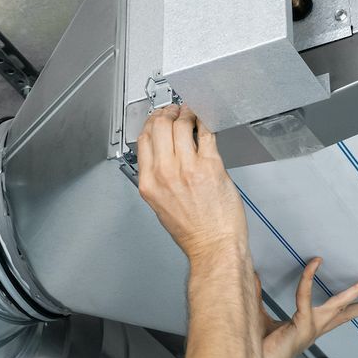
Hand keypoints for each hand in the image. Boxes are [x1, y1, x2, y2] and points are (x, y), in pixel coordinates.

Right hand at [134, 105, 247, 257]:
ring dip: (187, 114)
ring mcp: (188, 168)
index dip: (151, 123)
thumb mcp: (160, 206)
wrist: (214, 246)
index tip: (157, 118)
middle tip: (175, 110)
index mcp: (149, 183)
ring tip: (191, 114)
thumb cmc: (192, 232)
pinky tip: (205, 123)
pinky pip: (206, 134)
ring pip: (182, 125)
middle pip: (159, 126)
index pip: (143, 140)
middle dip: (167, 113)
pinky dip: (205, 123)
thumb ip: (157, 180)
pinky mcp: (211, 166)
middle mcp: (166, 173)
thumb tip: (162, 157)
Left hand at [262, 257, 357, 357]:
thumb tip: (253, 275)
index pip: (335, 314)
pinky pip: (305, 297)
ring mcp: (311, 328)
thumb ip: (258, 296)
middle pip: (347, 312)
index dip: (347, 300)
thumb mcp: (258, 316)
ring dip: (357, 291)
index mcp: (309, 328)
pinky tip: (314, 264)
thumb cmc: (256, 348)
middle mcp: (314, 328)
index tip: (356, 288)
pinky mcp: (301, 326)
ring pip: (340, 305)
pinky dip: (308, 280)